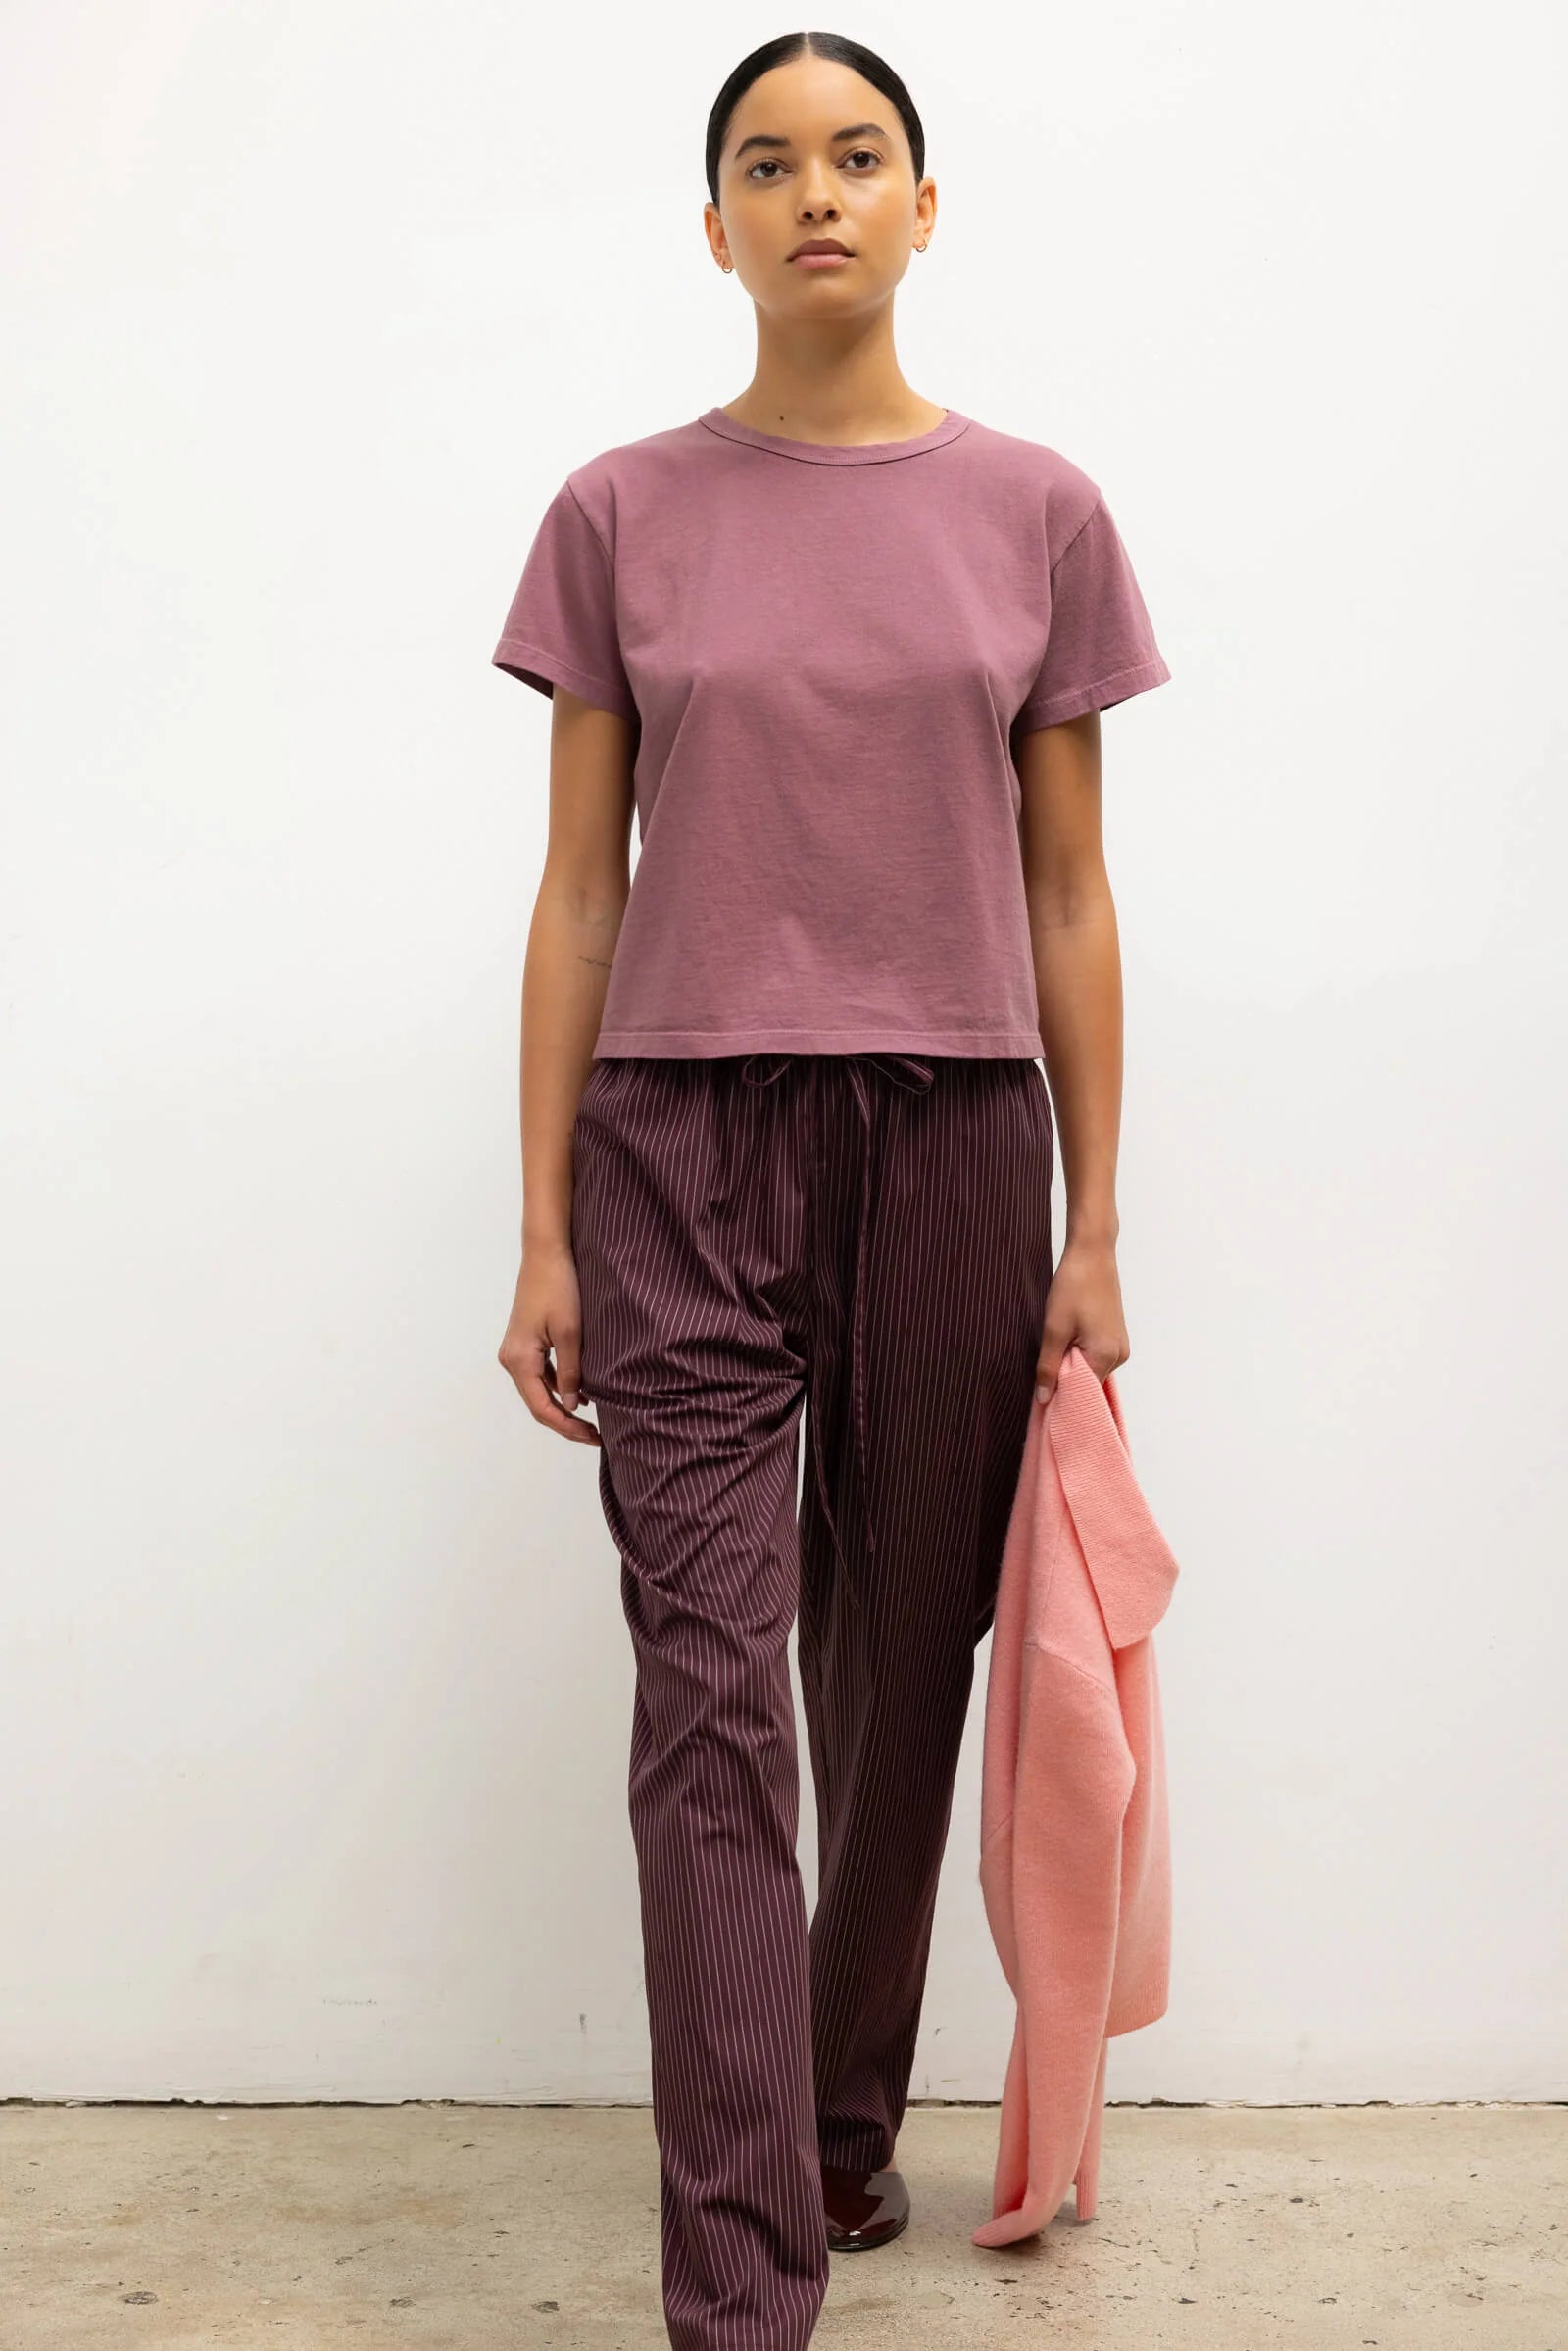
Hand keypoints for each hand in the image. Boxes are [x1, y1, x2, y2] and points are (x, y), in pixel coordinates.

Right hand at [498, 1242, 601, 1446]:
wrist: (546, 1253)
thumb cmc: (559, 1287)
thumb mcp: (570, 1332)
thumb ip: (570, 1372)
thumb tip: (571, 1406)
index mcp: (519, 1360)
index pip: (543, 1408)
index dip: (567, 1427)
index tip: (593, 1436)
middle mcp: (511, 1359)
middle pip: (538, 1403)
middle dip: (566, 1422)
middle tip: (596, 1435)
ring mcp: (516, 1351)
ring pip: (539, 1391)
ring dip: (563, 1406)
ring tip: (592, 1420)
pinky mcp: (526, 1343)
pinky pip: (541, 1375)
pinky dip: (559, 1387)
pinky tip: (581, 1393)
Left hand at [1034, 1235, 1128, 1404]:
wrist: (1092, 1254)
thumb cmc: (1074, 1287)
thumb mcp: (1054, 1329)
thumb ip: (1048, 1367)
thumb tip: (1044, 1400)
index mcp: (1106, 1356)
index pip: (1083, 1393)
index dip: (1060, 1395)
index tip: (1041, 1396)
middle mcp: (1119, 1355)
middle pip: (1087, 1382)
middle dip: (1065, 1379)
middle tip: (1042, 1368)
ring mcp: (1120, 1346)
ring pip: (1090, 1368)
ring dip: (1070, 1364)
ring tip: (1056, 1345)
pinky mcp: (1115, 1336)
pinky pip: (1095, 1356)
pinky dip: (1079, 1353)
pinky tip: (1066, 1339)